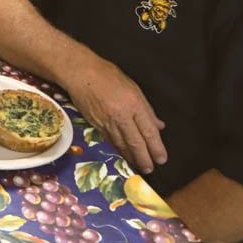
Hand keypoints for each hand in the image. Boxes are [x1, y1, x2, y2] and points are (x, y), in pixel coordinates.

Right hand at [63, 56, 166, 174]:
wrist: (80, 73)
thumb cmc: (108, 75)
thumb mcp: (133, 88)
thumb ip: (147, 109)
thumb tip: (158, 126)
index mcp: (134, 104)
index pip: (148, 131)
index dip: (156, 147)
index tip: (161, 158)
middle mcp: (121, 115)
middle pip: (135, 142)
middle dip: (144, 158)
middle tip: (150, 169)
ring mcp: (106, 121)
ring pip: (121, 144)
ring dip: (131, 157)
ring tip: (138, 166)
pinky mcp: (95, 124)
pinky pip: (109, 140)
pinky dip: (117, 149)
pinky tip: (122, 155)